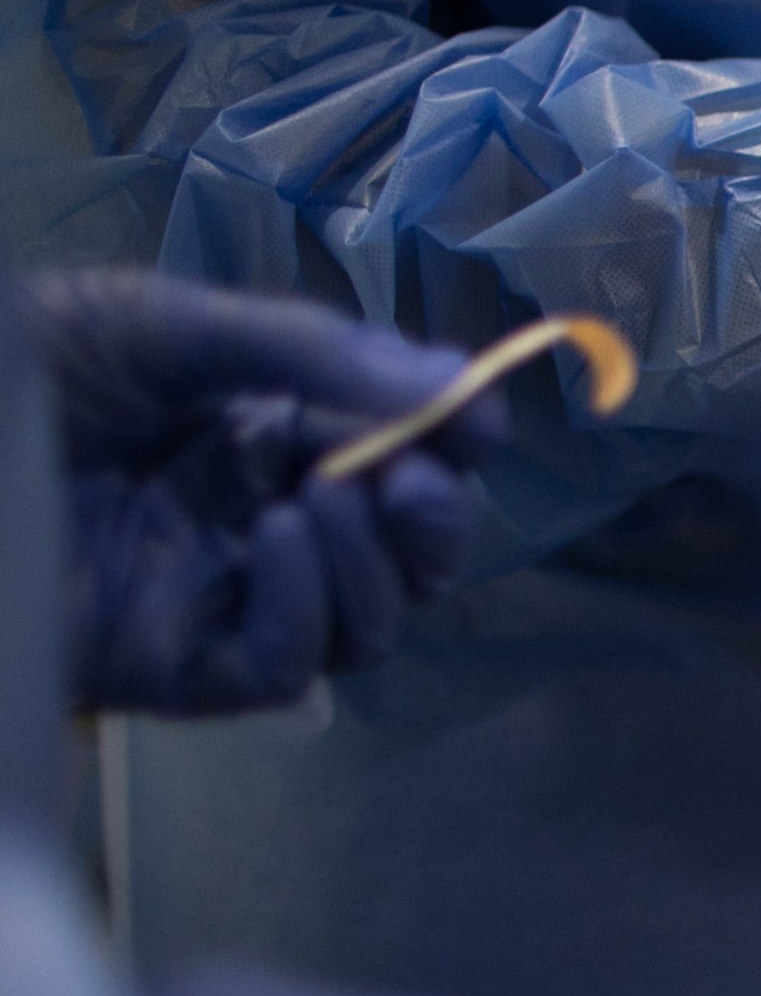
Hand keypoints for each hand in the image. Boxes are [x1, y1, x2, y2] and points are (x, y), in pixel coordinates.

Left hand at [30, 273, 502, 716]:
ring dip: (375, 569)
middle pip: (402, 558)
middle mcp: (261, 522)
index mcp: (267, 436)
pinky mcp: (175, 666)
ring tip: (324, 501)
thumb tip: (464, 387)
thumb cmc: (31, 372)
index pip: (398, 456)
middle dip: (435, 523)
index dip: (453, 447)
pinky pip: (279, 667)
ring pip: (362, 626)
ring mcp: (221, 599)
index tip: (481, 424)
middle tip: (422, 481)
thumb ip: (315, 357)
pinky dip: (305, 611)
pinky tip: (276, 543)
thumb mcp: (173, 328)